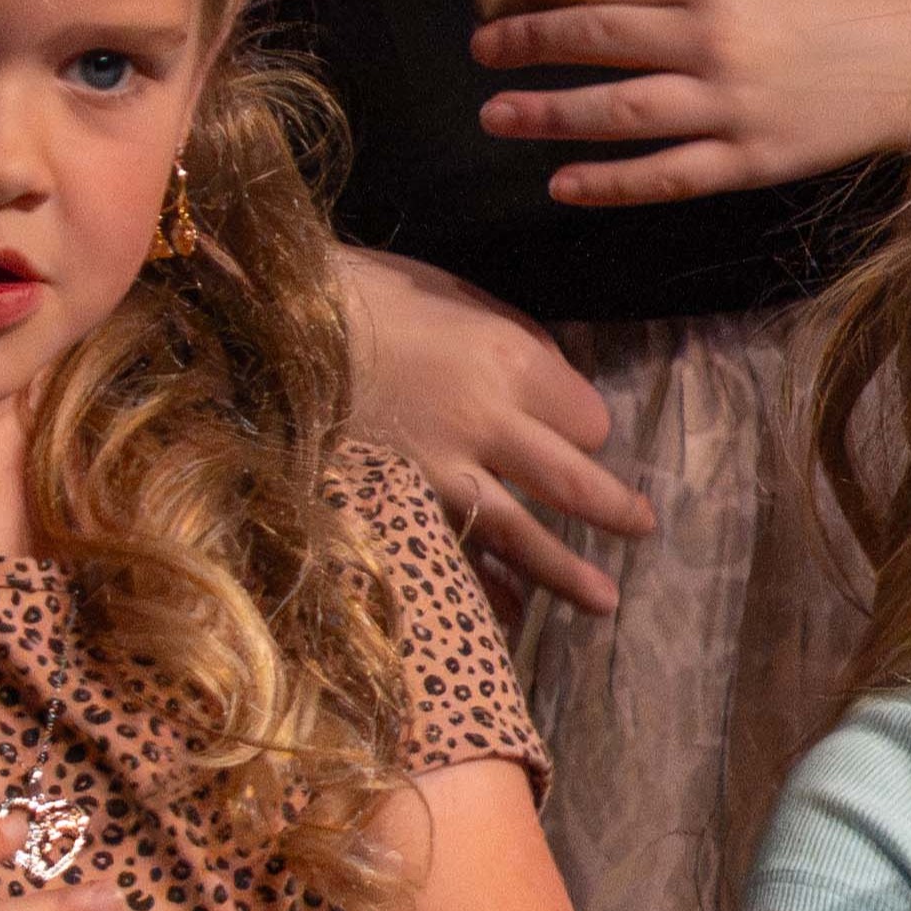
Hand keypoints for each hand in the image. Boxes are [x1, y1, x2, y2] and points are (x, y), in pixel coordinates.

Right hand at [335, 247, 648, 615]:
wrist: (269, 326)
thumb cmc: (364, 295)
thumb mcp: (452, 293)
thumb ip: (512, 338)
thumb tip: (554, 380)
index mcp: (508, 360)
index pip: (586, 419)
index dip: (586, 428)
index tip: (579, 433)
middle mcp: (486, 424)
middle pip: (574, 483)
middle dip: (614, 510)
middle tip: (642, 526)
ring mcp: (439, 475)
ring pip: (524, 537)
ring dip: (569, 575)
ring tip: (606, 601)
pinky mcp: (397, 508)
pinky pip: (456, 558)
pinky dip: (485, 592)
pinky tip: (509, 617)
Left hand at [469, 0, 910, 203]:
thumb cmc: (834, 4)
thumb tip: (586, 0)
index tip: (492, 2)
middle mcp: (716, 34)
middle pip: (597, 37)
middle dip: (526, 43)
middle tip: (480, 52)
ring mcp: (732, 102)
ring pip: (618, 109)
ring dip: (548, 112)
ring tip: (496, 114)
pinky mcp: (752, 159)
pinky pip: (666, 175)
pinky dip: (610, 181)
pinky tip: (563, 183)